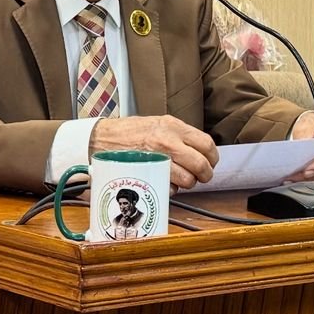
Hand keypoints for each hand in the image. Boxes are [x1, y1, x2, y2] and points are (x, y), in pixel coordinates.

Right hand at [89, 114, 217, 190]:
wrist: (101, 139)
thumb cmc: (129, 133)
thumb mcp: (157, 124)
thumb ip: (178, 136)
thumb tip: (199, 151)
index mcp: (173, 126)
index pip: (207, 144)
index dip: (212, 158)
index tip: (209, 163)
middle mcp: (168, 140)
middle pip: (201, 164)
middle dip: (204, 175)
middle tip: (200, 177)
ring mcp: (159, 157)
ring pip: (188, 179)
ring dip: (187, 184)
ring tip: (180, 180)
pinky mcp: (149, 172)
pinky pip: (171, 187)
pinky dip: (171, 189)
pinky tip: (164, 182)